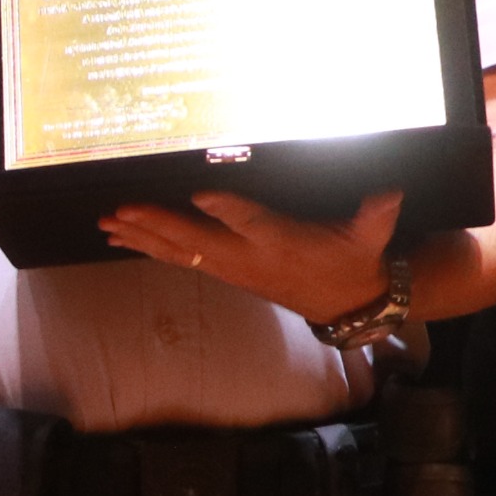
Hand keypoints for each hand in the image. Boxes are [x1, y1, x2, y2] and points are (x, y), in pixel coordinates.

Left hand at [97, 186, 401, 326]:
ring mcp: (230, 267)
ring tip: (105, 222)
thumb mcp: (370, 238)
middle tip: (122, 209)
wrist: (343, 303)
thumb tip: (390, 193)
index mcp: (282, 242)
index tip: (201, 195)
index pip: (252, 223)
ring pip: (178, 251)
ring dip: (140, 236)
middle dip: (158, 224)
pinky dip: (146, 246)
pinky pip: (177, 258)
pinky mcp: (221, 270)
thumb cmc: (353, 260)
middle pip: (197, 240)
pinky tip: (118, 235)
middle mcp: (248, 257)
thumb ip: (377, 214)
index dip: (228, 211)